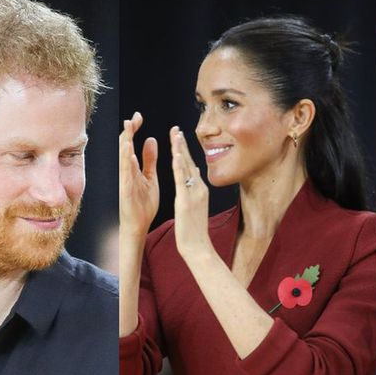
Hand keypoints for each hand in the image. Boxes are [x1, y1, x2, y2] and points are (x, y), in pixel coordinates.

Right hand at [119, 112, 158, 237]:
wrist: (139, 225)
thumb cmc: (143, 204)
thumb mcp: (150, 177)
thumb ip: (149, 160)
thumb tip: (151, 139)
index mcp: (133, 168)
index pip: (132, 144)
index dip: (134, 130)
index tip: (138, 116)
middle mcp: (127, 173)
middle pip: (125, 148)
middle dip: (129, 132)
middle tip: (133, 117)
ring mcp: (125, 182)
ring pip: (123, 160)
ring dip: (126, 145)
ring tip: (128, 131)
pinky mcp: (126, 192)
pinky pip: (126, 176)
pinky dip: (127, 164)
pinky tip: (129, 154)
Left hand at [170, 126, 211, 258]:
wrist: (198, 246)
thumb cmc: (194, 231)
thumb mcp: (196, 207)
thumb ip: (195, 192)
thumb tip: (193, 179)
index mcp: (200, 190)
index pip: (191, 166)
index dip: (185, 151)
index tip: (179, 137)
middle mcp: (199, 188)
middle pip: (189, 162)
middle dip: (182, 145)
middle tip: (176, 128)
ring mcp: (194, 193)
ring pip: (186, 167)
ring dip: (180, 149)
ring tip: (175, 134)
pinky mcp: (186, 200)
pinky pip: (182, 180)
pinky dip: (180, 166)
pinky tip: (176, 154)